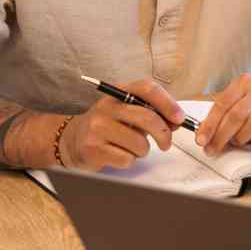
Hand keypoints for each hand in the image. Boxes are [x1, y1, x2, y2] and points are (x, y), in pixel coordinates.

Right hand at [61, 78, 185, 171]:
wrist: (71, 140)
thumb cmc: (108, 125)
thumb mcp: (128, 112)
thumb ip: (152, 112)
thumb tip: (176, 121)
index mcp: (119, 92)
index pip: (147, 88)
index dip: (168, 103)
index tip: (179, 118)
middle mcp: (106, 107)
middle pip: (147, 118)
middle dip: (164, 134)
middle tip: (166, 143)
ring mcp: (97, 127)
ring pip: (139, 142)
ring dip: (143, 150)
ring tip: (133, 147)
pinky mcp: (92, 149)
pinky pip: (126, 158)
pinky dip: (129, 160)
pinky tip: (119, 154)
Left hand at [196, 73, 250, 156]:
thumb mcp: (238, 105)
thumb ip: (221, 117)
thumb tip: (203, 136)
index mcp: (245, 83)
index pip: (223, 103)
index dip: (210, 124)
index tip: (202, 140)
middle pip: (237, 114)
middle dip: (222, 135)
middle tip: (213, 149)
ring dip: (242, 137)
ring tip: (239, 142)